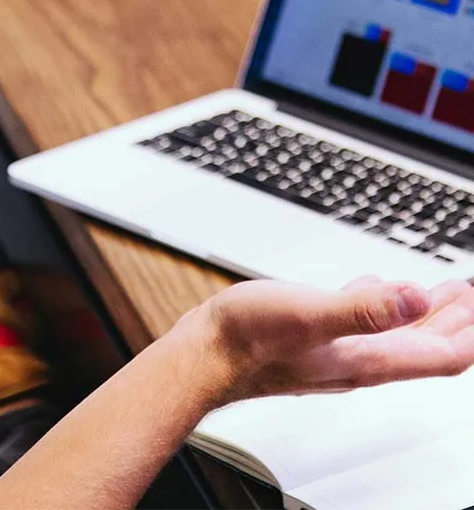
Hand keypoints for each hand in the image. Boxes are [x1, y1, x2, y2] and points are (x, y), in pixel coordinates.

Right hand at [194, 276, 473, 402]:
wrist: (204, 356)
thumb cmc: (248, 340)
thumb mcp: (310, 315)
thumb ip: (365, 309)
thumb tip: (418, 298)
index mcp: (366, 359)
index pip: (440, 355)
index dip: (468, 331)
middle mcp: (357, 362)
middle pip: (423, 348)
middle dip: (453, 321)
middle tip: (467, 292)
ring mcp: (335, 352)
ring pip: (395, 336)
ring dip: (422, 315)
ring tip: (437, 292)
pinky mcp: (312, 340)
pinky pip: (360, 325)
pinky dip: (380, 307)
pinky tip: (372, 290)